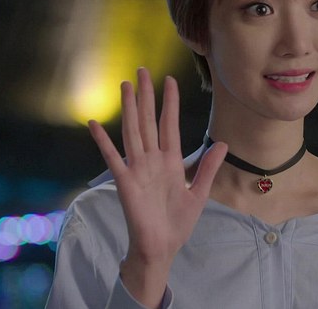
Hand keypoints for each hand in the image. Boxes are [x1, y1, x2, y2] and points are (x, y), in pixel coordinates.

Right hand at [87, 67, 226, 307]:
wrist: (162, 248)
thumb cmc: (177, 223)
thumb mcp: (199, 193)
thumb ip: (208, 168)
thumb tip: (222, 144)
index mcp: (171, 161)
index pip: (169, 124)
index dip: (170, 102)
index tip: (170, 80)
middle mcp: (153, 160)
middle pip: (149, 121)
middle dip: (146, 96)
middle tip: (142, 70)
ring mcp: (138, 169)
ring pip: (133, 132)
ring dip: (129, 109)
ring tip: (125, 86)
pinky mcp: (126, 182)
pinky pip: (113, 158)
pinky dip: (103, 141)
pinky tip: (94, 123)